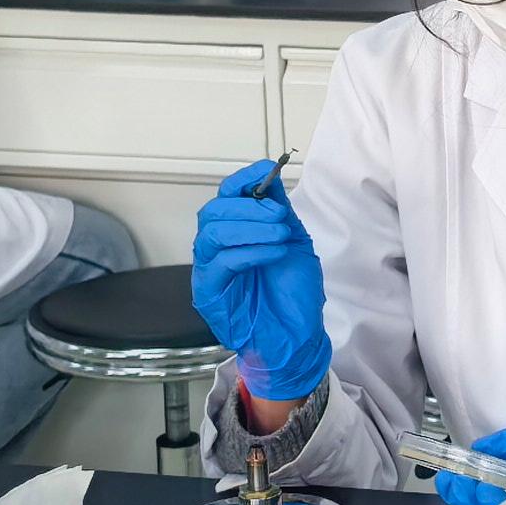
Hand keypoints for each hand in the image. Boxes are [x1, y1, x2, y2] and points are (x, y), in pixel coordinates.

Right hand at [189, 158, 328, 400]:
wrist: (297, 335)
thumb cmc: (293, 291)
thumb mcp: (293, 240)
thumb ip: (278, 211)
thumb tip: (270, 175)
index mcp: (234, 231)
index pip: (226, 196)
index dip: (243, 179)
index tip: (267, 170)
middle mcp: (215, 247)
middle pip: (213, 211)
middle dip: (248, 207)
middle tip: (279, 216)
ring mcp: (209, 270)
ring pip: (213, 234)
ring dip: (251, 228)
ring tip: (280, 235)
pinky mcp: (209, 293)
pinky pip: (222, 263)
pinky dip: (250, 251)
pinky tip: (274, 252)